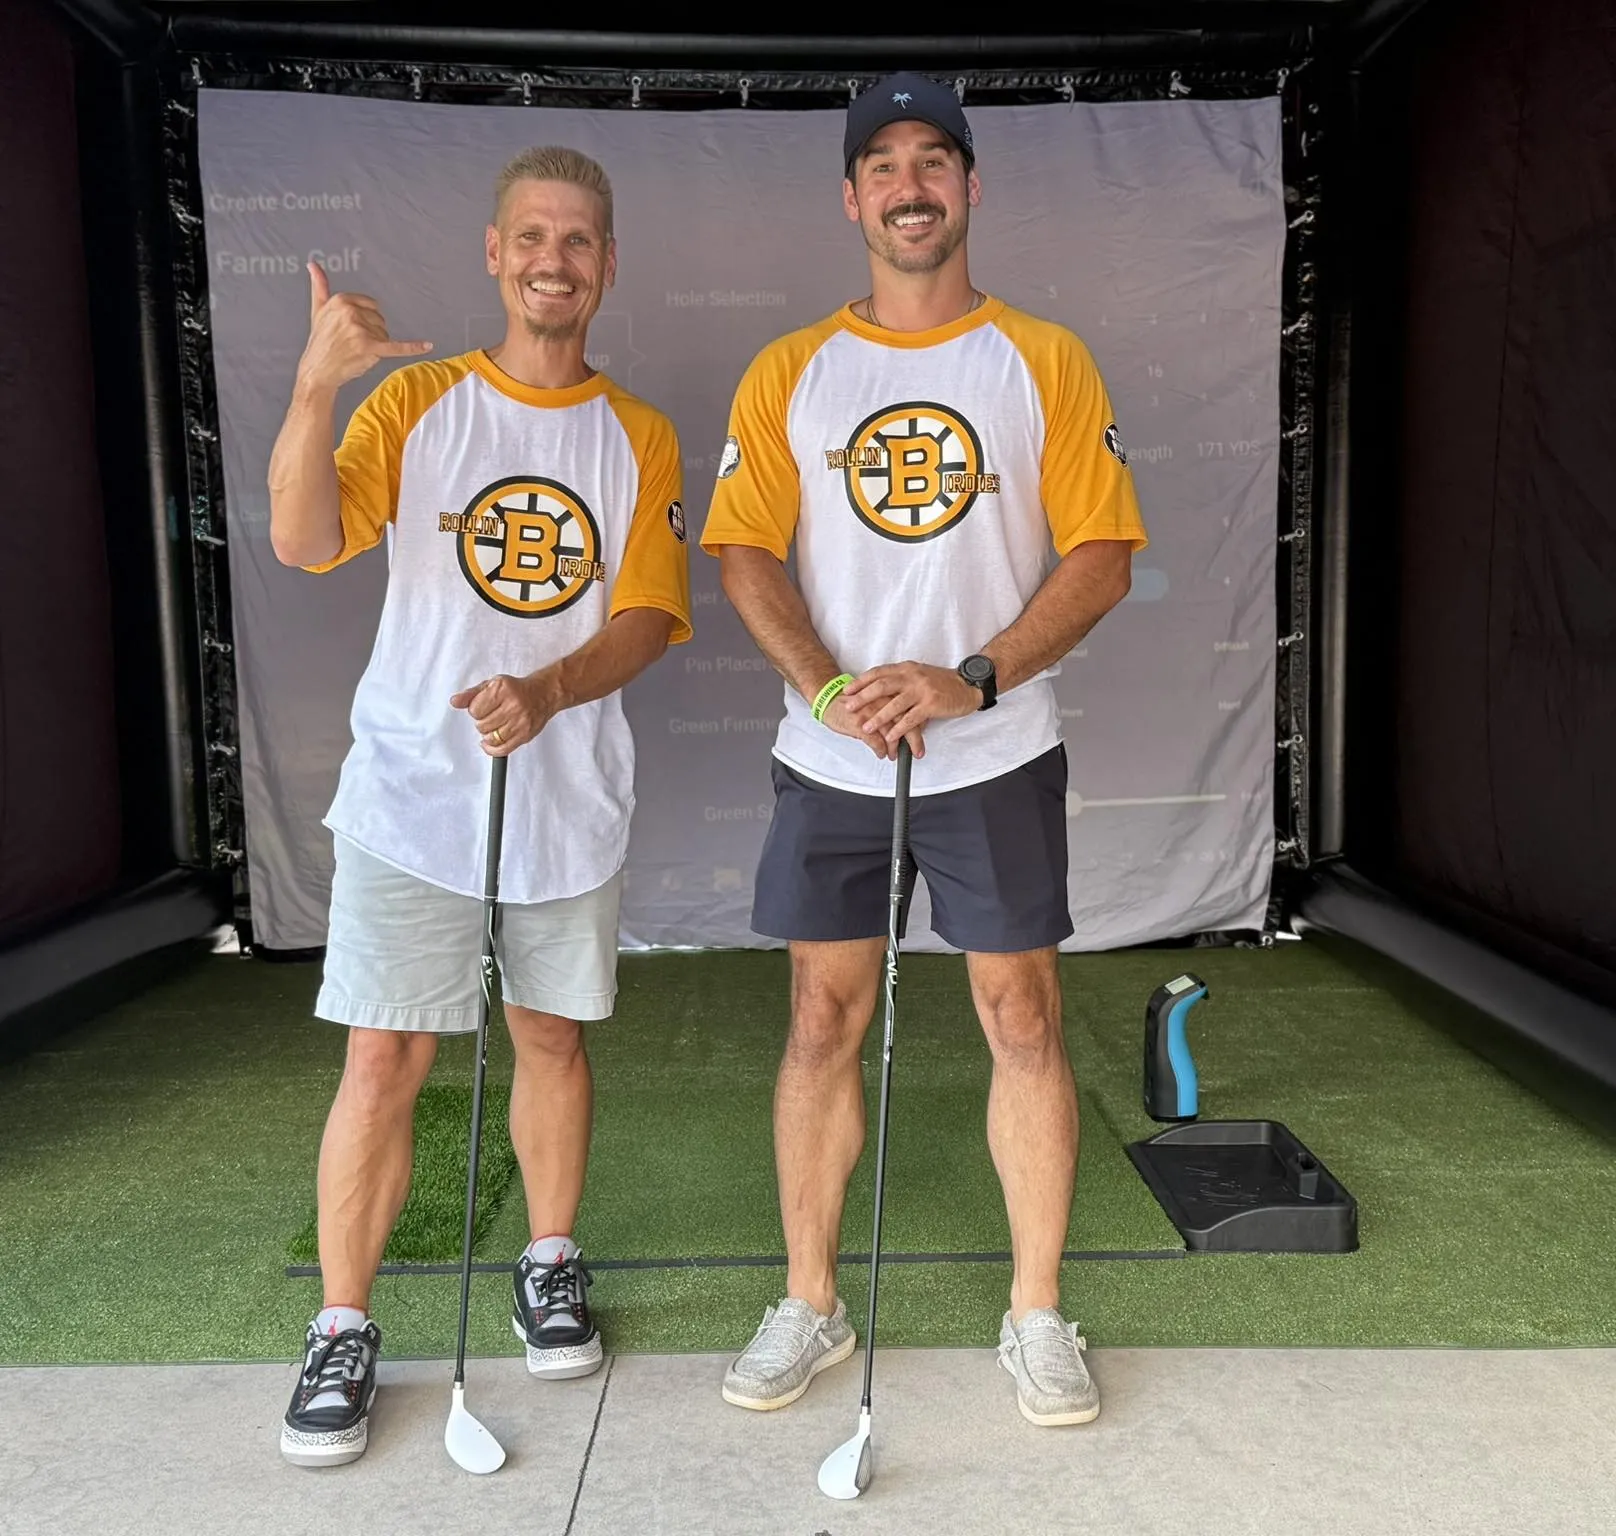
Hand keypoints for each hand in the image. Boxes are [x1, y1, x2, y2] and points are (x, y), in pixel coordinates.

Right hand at [295, 261, 432, 394]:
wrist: (318, 370)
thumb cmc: (320, 341)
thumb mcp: (318, 309)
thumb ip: (319, 285)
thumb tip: (313, 264)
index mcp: (342, 300)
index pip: (372, 305)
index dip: (366, 319)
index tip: (352, 329)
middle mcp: (351, 312)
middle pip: (380, 320)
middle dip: (371, 333)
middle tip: (352, 343)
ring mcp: (361, 330)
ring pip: (384, 335)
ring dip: (375, 345)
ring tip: (356, 351)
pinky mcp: (370, 348)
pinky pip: (397, 347)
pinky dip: (413, 347)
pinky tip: (428, 345)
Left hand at [450, 671, 561, 756]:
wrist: (543, 694)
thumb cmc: (517, 689)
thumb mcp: (492, 685)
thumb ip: (471, 694)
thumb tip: (454, 701)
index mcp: (502, 689)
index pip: (475, 709)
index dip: (476, 709)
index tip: (482, 707)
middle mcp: (513, 705)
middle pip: (482, 725)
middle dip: (483, 722)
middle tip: (491, 715)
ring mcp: (520, 722)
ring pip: (490, 738)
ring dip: (488, 734)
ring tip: (496, 725)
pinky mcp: (525, 735)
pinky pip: (502, 749)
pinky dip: (492, 749)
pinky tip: (490, 743)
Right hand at [821, 691, 924, 761]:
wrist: (828, 697)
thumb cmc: (854, 700)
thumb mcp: (876, 698)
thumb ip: (892, 706)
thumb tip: (911, 721)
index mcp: (888, 692)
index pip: (910, 708)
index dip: (919, 723)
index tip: (924, 734)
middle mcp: (881, 701)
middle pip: (904, 720)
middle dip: (913, 739)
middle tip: (918, 751)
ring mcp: (870, 712)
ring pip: (891, 733)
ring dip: (895, 748)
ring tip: (895, 755)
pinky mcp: (858, 724)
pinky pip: (875, 741)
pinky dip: (880, 750)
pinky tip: (882, 754)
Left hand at [841, 662, 978, 754]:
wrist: (968, 685)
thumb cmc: (942, 683)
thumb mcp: (919, 675)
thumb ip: (901, 680)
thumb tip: (880, 689)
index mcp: (907, 669)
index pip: (879, 673)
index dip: (861, 682)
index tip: (847, 690)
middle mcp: (912, 677)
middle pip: (881, 686)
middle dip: (862, 698)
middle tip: (849, 707)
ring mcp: (922, 690)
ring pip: (894, 704)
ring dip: (878, 717)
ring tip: (866, 727)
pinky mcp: (931, 704)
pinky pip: (911, 718)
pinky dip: (898, 728)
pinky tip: (890, 736)